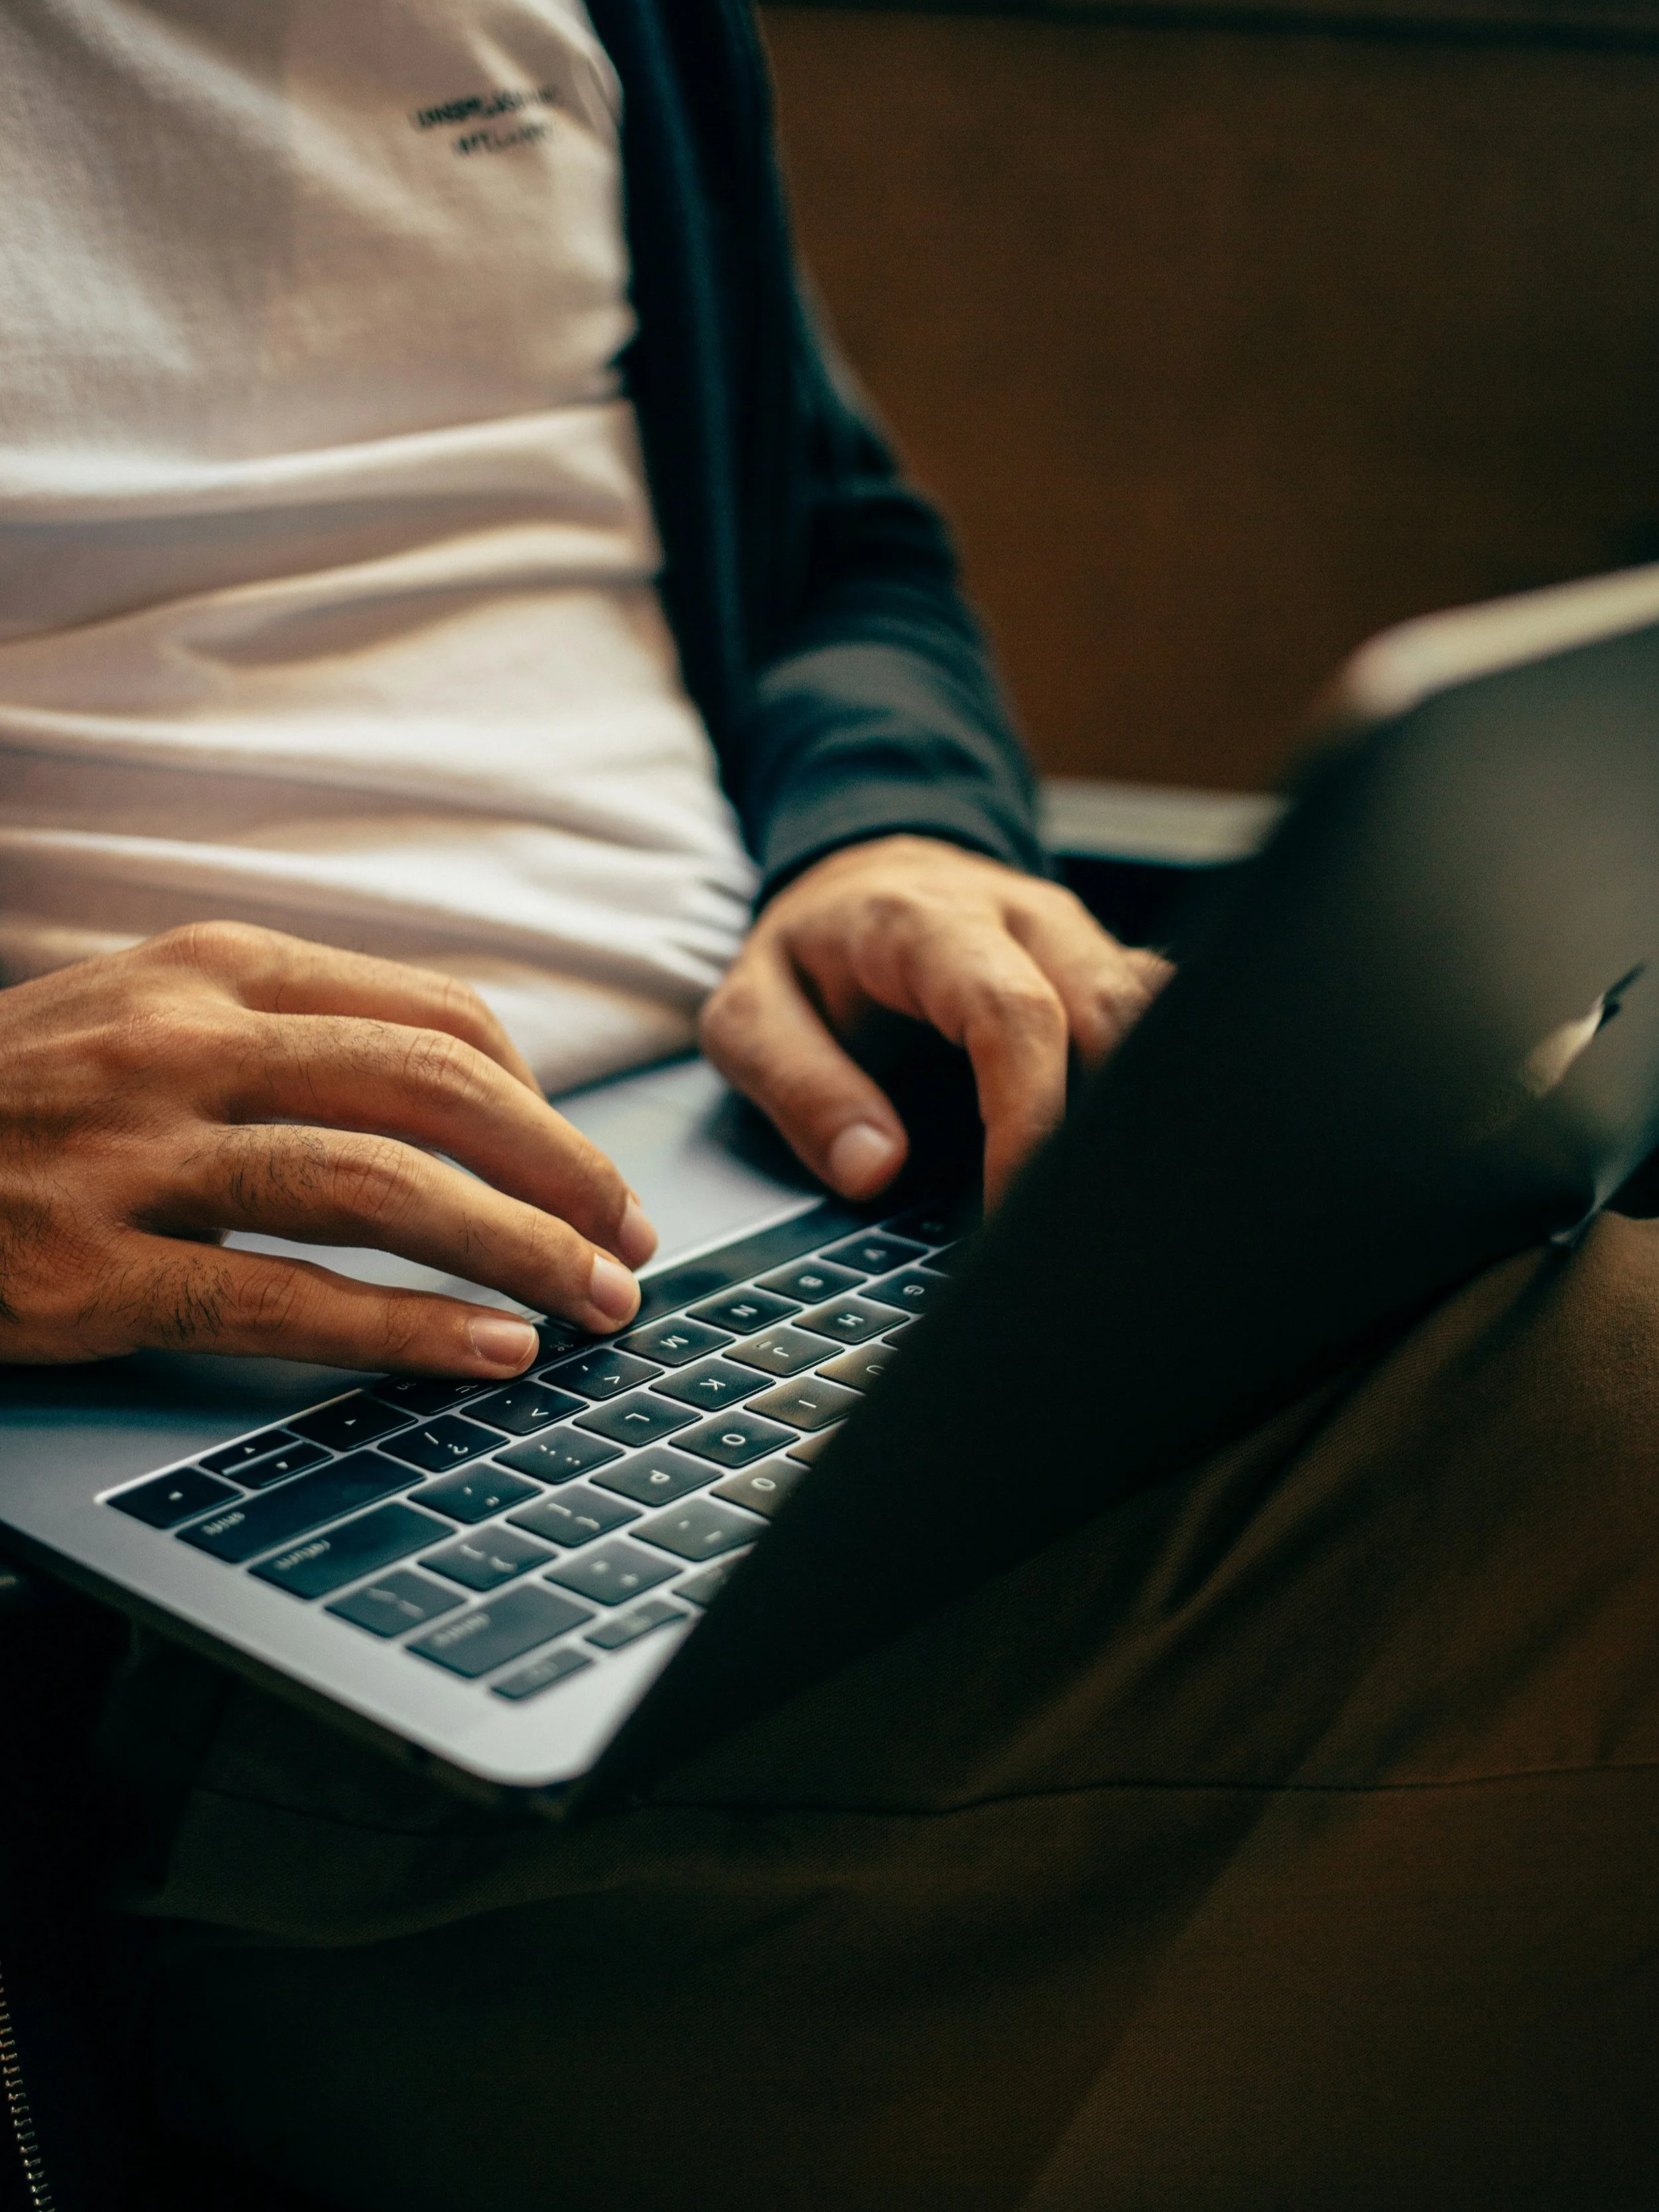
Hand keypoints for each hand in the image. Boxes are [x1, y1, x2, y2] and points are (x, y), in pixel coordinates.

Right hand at [0, 923, 656, 1369]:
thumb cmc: (20, 1096)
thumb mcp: (151, 1015)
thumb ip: (292, 1034)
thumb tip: (465, 1094)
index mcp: (214, 967)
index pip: (436, 1015)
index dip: (544, 1103)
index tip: (591, 1170)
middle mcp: (183, 1041)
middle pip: (435, 1092)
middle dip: (562, 1174)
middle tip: (630, 1244)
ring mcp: (131, 1153)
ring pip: (379, 1186)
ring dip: (516, 1250)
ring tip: (594, 1305)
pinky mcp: (86, 1270)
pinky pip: (283, 1300)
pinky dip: (406, 1328)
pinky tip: (486, 1353)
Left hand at [700, 836, 1171, 1205]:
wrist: (857, 877)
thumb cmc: (810, 954)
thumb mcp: (750, 1014)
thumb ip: (800, 1087)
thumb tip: (874, 1168)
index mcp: (927, 922)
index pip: (1014, 1014)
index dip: (1029, 1116)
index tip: (1012, 1204)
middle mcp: (1021, 916)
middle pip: (1112, 1012)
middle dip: (1104, 1124)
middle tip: (1075, 1223)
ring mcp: (1075, 936)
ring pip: (1156, 1012)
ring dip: (1143, 1105)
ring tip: (1109, 1199)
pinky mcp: (1104, 963)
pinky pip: (1160, 1015)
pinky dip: (1155, 1084)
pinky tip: (1128, 1153)